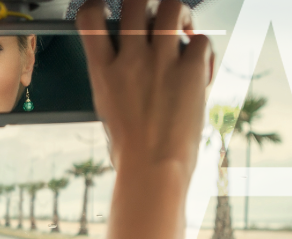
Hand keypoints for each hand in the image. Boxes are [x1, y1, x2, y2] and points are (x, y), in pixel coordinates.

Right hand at [77, 0, 213, 183]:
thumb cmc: (130, 147)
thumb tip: (127, 59)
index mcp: (103, 70)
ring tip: (181, 28)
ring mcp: (161, 63)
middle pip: (135, 1)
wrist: (152, 168)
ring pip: (172, 7)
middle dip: (146, 3)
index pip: (90, 16)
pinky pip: (201, 40)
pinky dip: (201, 47)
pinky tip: (198, 65)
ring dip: (178, 13)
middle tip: (154, 18)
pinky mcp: (190, 71)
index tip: (109, 11)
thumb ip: (115, 74)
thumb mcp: (108, 105)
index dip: (99, 6)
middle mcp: (130, 59)